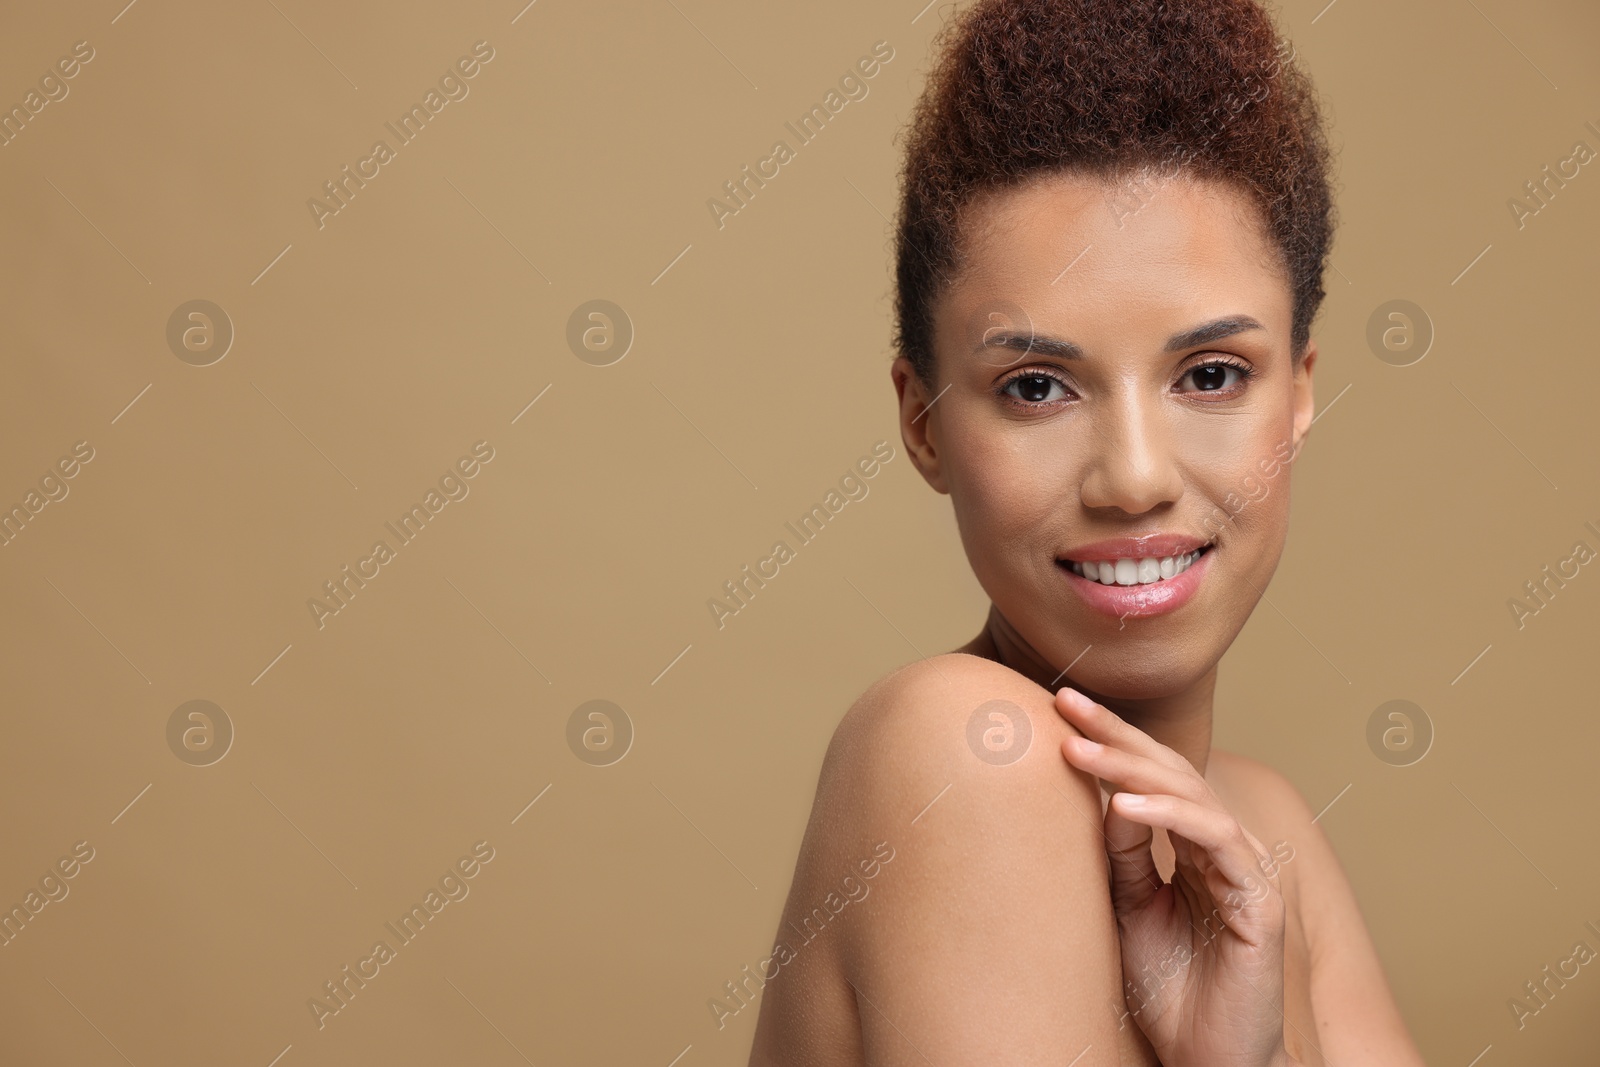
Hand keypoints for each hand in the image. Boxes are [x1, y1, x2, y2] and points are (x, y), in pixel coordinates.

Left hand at [1056, 687, 1288, 1066]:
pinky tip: (1126, 805)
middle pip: (1171, 770)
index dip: (1110, 738)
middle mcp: (1222, 848)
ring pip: (1191, 795)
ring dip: (1132, 767)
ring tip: (1080, 751)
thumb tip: (1107, 796)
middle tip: (1065, 702)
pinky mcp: (1259, 901)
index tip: (1058, 706)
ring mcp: (1245, 870)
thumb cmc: (1167, 990)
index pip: (1149, 776)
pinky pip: (1216, 841)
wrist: (1205, 1060)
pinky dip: (1171, 817)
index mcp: (1190, 846)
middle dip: (1116, 733)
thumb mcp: (1126, 910)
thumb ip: (1121, 856)